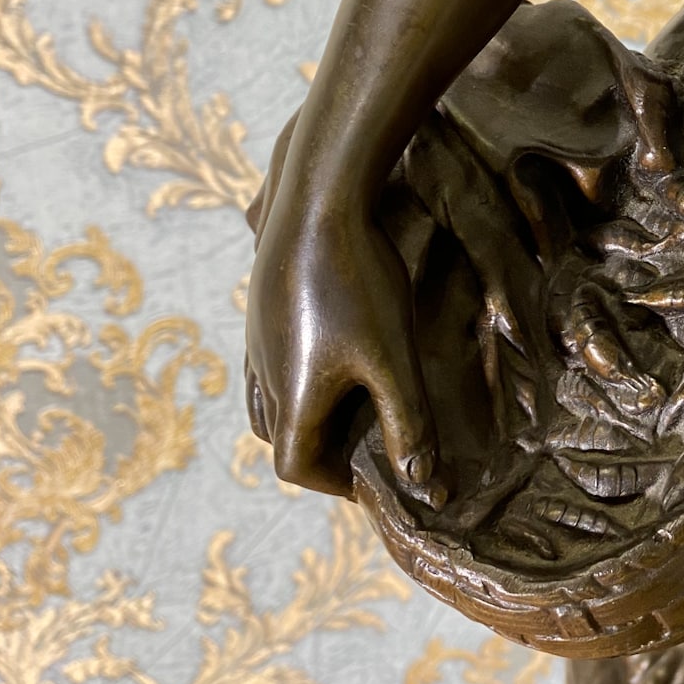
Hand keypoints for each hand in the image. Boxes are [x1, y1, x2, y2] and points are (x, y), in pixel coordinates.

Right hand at [244, 120, 444, 503]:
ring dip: (306, 411)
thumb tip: (425, 484)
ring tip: (353, 400)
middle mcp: (264, 372)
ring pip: (269, 395)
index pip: (295, 467)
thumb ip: (408, 423)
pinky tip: (334, 345)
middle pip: (277, 435)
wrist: (316, 199)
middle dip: (318, 449)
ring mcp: (257, 335)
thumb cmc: (359, 282)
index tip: (374, 474)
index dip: (333, 482)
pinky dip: (297, 373)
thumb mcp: (393, 358)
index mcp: (293, 396)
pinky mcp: (261, 303)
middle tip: (366, 440)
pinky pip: (268, 357)